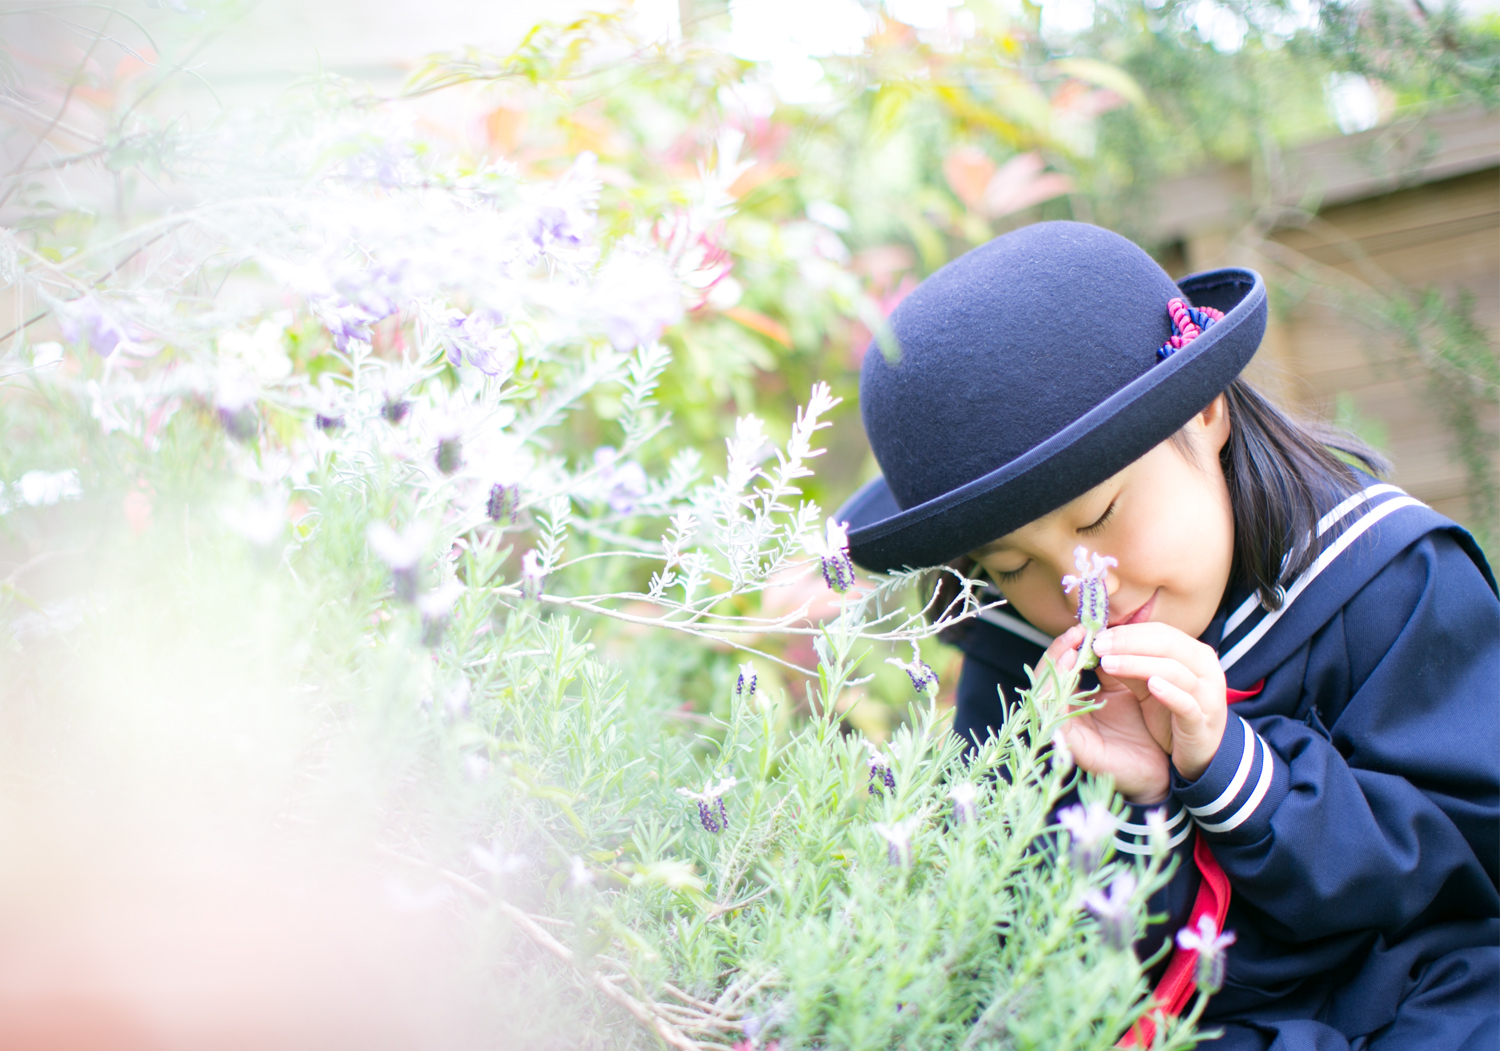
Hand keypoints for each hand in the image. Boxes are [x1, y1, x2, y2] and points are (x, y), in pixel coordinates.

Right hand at [1044, 627, 1170, 804]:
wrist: (1163, 767)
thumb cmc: (1146, 727)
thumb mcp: (1129, 688)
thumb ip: (1114, 666)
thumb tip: (1105, 632)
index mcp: (1076, 699)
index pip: (1059, 668)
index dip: (1065, 646)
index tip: (1083, 628)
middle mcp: (1065, 713)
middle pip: (1045, 677)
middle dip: (1057, 652)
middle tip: (1076, 634)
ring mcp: (1064, 729)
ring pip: (1043, 694)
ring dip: (1053, 669)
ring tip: (1071, 650)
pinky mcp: (1071, 745)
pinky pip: (1054, 716)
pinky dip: (1057, 693)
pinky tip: (1073, 676)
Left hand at [1091, 623, 1227, 780]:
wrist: (1203, 754)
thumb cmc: (1173, 714)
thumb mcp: (1150, 685)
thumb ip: (1131, 665)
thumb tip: (1100, 647)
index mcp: (1194, 654)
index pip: (1160, 632)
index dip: (1128, 632)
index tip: (1098, 635)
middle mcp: (1206, 669)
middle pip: (1167, 644)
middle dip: (1128, 643)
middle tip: (1098, 647)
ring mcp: (1208, 695)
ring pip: (1174, 670)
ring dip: (1138, 663)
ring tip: (1108, 663)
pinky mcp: (1203, 722)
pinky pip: (1187, 703)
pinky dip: (1169, 692)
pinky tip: (1150, 685)